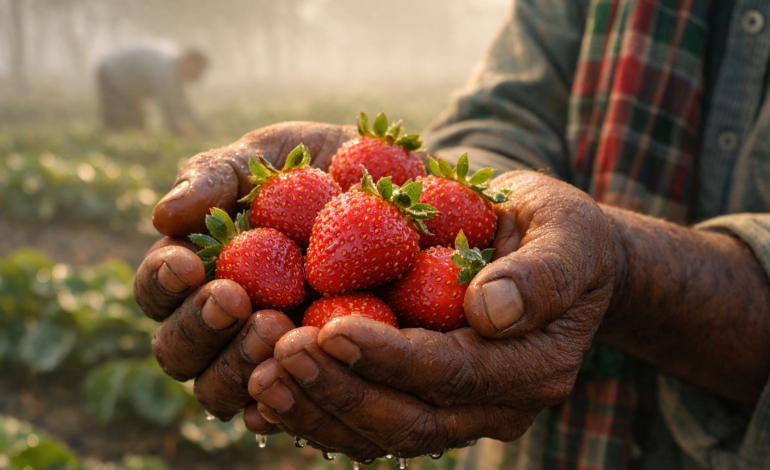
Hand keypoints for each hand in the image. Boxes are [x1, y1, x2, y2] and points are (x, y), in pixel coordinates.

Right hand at [133, 122, 354, 418]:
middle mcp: (223, 322)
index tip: (188, 263)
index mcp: (200, 271)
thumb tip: (163, 217)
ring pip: (221, 387)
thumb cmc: (319, 168)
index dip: (161, 282)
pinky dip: (279, 404)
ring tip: (276, 326)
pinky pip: (285, 406)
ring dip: (237, 364)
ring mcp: (265, 352)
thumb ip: (217, 176)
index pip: (156, 290)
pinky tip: (295, 384)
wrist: (395, 188)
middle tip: (235, 300)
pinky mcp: (311, 372)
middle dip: (199, 328)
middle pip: (178, 350)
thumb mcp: (270, 156)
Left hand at [247, 171, 617, 458]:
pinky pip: (364, 419)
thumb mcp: (568, 234)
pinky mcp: (422, 397)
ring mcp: (457, 409)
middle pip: (407, 419)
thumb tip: (492, 311)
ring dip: (315, 409)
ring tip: (258, 376)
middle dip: (338, 391)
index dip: (388, 359)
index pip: (451, 374)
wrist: (552, 254)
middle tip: (278, 355)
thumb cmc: (562, 233)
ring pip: (378, 431)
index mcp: (531, 367)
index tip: (328, 328)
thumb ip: (542, 274)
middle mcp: (494, 403)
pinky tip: (265, 387)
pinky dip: (315, 408)